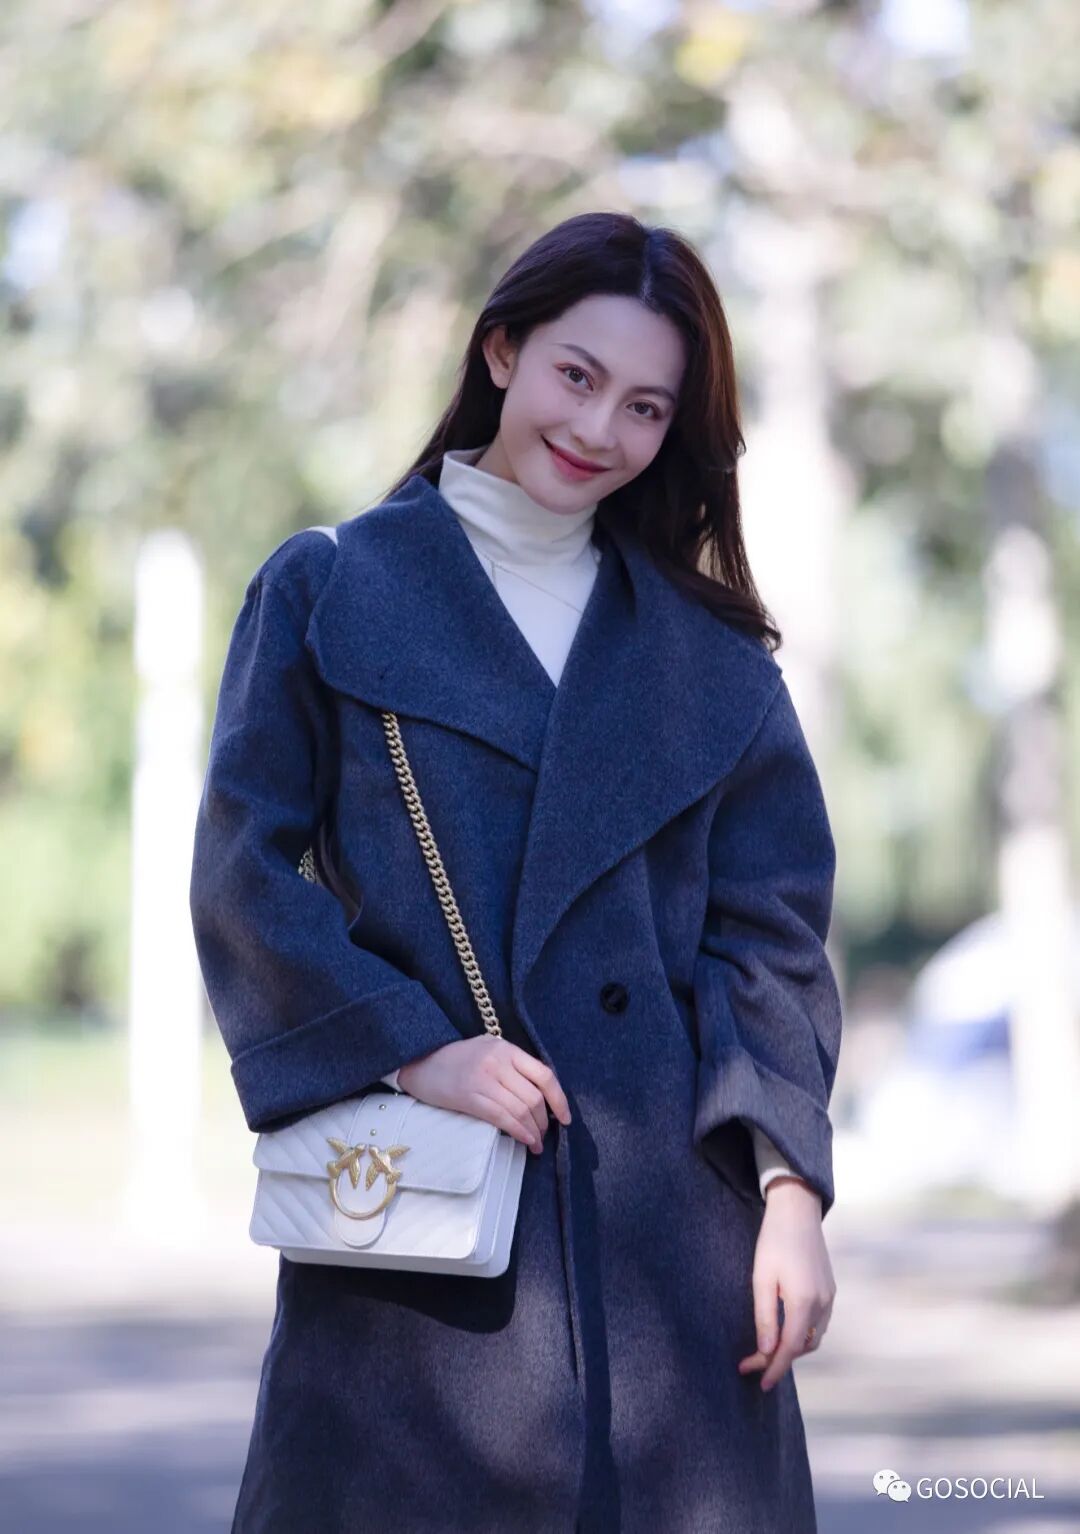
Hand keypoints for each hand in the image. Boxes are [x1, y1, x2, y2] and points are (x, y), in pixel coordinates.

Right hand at [397, 1036, 571, 1154]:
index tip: (565, 1118)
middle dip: (544, 1121)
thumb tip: (540, 1094)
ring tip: (536, 1144)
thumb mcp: (488, 1049)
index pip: (544, 1074)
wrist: (420, 1062)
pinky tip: (525, 1141)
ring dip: (533, 1131)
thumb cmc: (456, 1059)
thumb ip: (512, 1065)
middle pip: (534, 1097)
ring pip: (520, 1109)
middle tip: (545, 1135)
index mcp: (506, 1048)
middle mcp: (498, 1061)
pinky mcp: (469, 1097)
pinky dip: (518, 1132)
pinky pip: (502, 1117)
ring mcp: (483, 1079)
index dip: (559, 1099)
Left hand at [737, 1176, 834, 1391]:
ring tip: (768, 1351)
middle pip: (803, 1346)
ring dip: (792, 1348)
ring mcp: (829, 1296)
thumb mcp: (761, 1279)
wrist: (798, 1210)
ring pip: (813, 1337)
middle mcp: (822, 1304)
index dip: (774, 1368)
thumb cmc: (774, 1242)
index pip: (789, 1349)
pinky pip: (819, 1322)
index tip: (759, 1383)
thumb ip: (765, 1317)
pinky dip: (803, 1333)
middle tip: (753, 1363)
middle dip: (780, 1359)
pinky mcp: (830, 1289)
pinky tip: (786, 1330)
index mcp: (803, 1302)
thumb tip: (767, 1351)